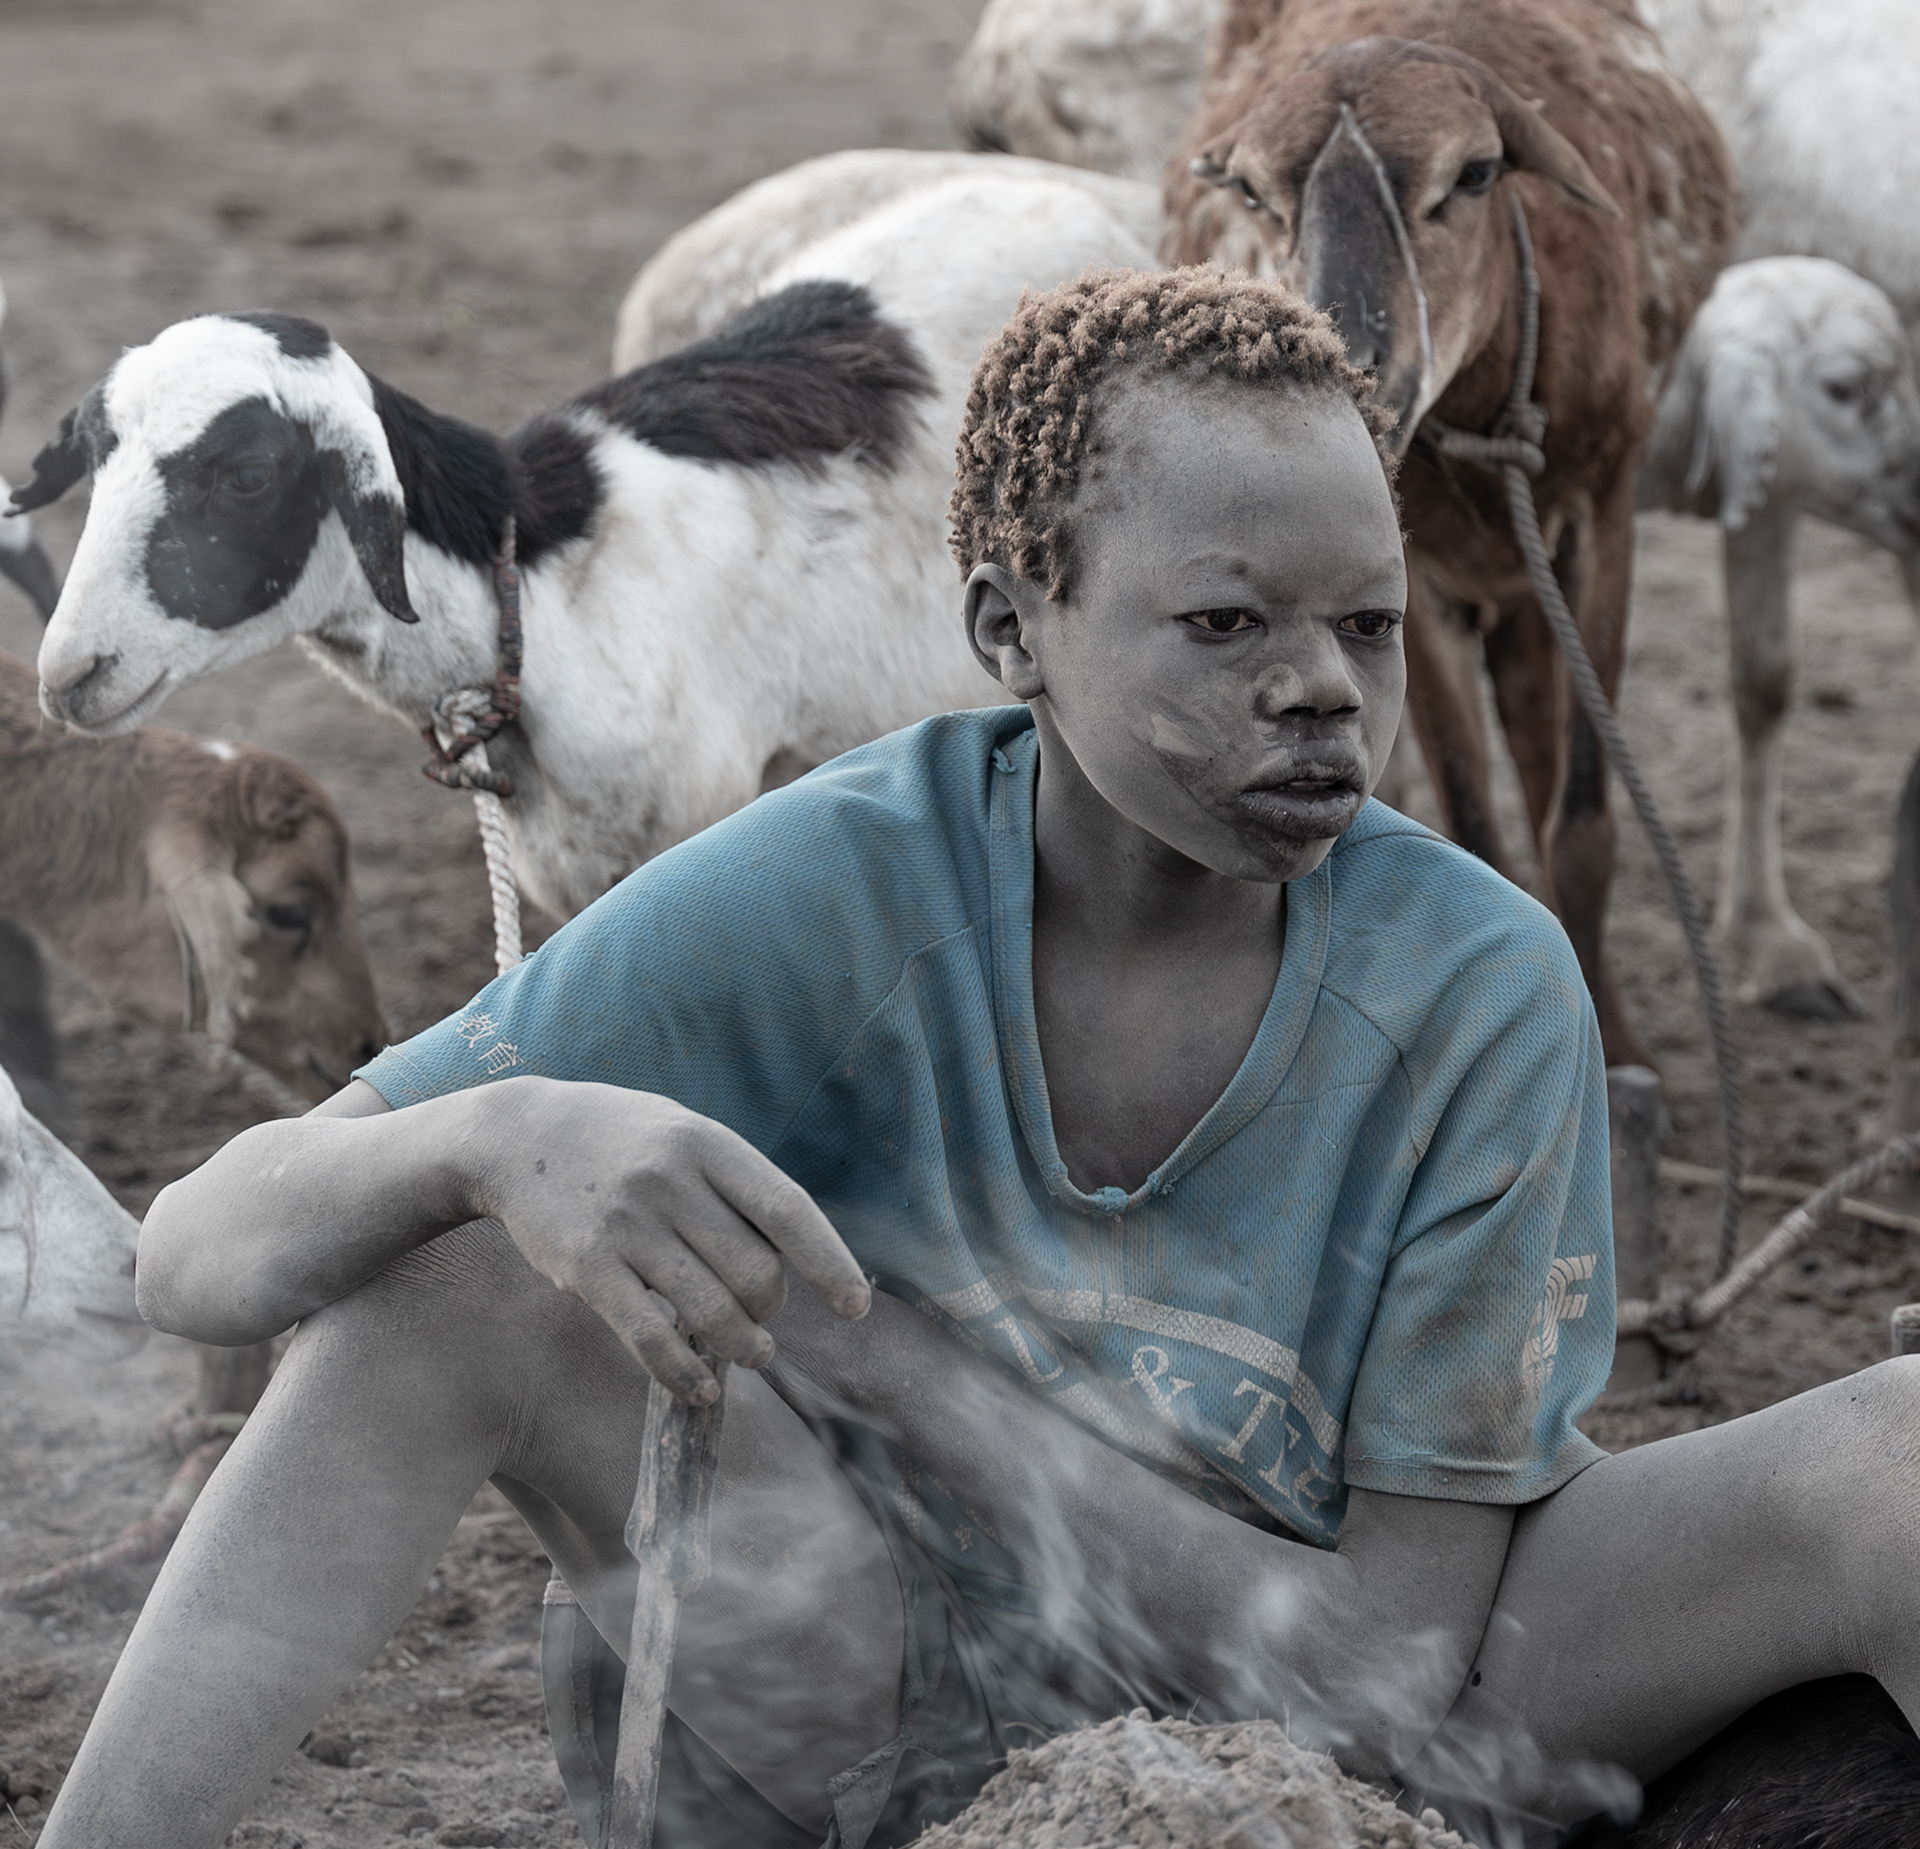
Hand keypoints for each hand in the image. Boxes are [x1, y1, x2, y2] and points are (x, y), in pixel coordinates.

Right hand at [467, 1077, 868, 1402]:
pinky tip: (701, 1389)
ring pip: (711, 1312)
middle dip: (772, 1308)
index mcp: (706, 1143)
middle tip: (763, 1315)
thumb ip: (734, 1182)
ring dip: (742, 1347)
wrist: (515, 1134)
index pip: (787, 1210)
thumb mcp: (681, 1132)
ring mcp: (627, 1225)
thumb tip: (793, 1255)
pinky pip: (650, 1337)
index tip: (856, 1306)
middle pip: (755, 1272)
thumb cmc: (619, 1140)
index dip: (829, 1263)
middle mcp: (670, 1181)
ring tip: (750, 1353)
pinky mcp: (586, 1267)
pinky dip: (683, 1374)